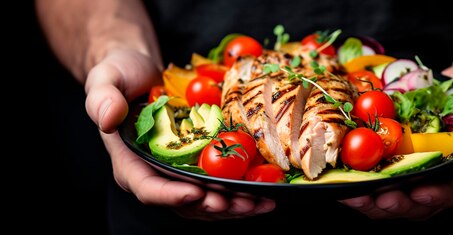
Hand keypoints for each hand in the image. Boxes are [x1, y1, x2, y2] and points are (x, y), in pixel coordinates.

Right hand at [84, 50, 274, 220]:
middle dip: (213, 205)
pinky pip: (219, 186)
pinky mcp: (198, 165)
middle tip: (241, 202)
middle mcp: (155, 174)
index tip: (197, 192)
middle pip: (184, 202)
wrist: (141, 73)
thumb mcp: (106, 79)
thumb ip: (102, 98)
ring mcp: (179, 172)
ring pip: (205, 201)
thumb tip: (108, 118)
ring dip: (233, 206)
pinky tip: (264, 192)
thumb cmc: (120, 76)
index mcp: (130, 162)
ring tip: (260, 203)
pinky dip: (240, 191)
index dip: (172, 194)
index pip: (148, 188)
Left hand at [341, 59, 452, 219]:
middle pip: (422, 205)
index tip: (419, 193)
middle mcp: (448, 181)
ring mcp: (423, 177)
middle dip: (397, 204)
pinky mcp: (403, 168)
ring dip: (373, 202)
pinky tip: (343, 183)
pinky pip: (382, 184)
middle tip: (374, 199)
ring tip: (351, 197)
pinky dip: (363, 186)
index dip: (438, 195)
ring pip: (398, 201)